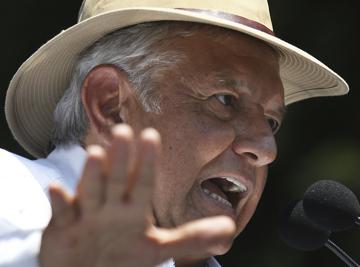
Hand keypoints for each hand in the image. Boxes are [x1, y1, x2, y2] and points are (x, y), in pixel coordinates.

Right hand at [39, 124, 235, 266]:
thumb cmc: (122, 254)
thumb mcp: (158, 248)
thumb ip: (191, 237)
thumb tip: (230, 228)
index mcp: (133, 208)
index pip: (144, 182)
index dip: (148, 162)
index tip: (153, 135)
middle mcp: (111, 205)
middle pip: (118, 179)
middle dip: (122, 158)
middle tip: (125, 131)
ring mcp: (87, 215)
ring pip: (91, 191)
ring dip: (93, 174)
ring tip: (96, 154)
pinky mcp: (63, 228)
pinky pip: (62, 215)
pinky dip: (60, 204)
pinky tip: (58, 190)